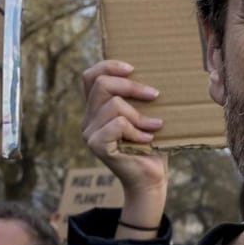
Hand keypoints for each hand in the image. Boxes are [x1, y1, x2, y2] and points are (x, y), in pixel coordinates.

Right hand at [81, 61, 167, 233]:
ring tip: (155, 126)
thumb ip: (137, 96)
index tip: (133, 68)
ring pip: (113, 105)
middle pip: (102, 84)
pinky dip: (137, 130)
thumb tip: (152, 70)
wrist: (150, 178)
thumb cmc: (151, 144)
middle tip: (155, 95)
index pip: (90, 76)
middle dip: (132, 86)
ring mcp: (89, 132)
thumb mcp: (144, 114)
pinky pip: (117, 124)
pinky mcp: (96, 145)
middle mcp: (88, 118)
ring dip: (139, 115)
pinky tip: (147, 139)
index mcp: (96, 108)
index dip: (109, 66)